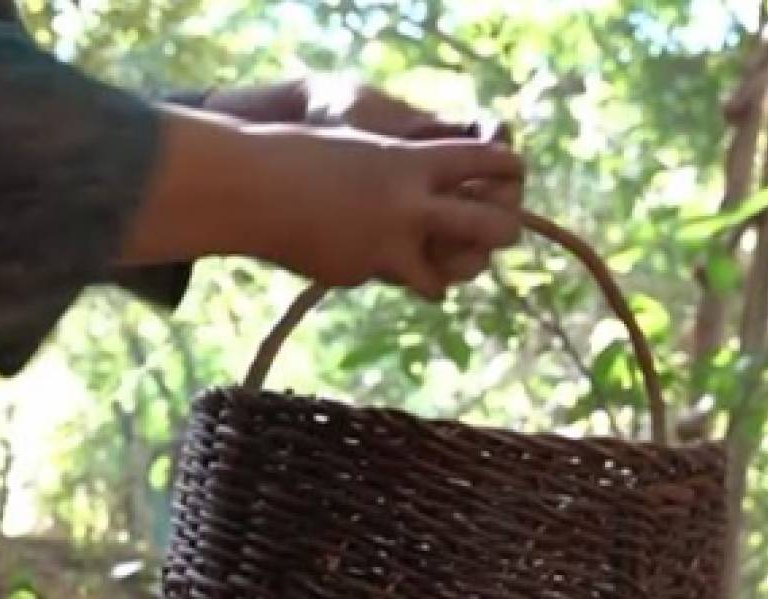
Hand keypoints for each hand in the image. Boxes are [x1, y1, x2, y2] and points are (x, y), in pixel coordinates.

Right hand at [124, 110, 523, 300]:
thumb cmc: (304, 157)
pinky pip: (390, 279)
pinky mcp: (363, 271)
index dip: (509, 168)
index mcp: (412, 161)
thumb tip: (440, 193)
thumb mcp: (365, 150)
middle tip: (501, 233)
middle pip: (489, 225)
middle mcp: (410, 204)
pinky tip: (363, 261)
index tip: (514, 174)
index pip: (487, 161)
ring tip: (440, 274)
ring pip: (447, 275)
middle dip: (504, 231)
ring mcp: (388, 243)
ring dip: (446, 275)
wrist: (253, 187)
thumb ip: (406, 171)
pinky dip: (383, 272)